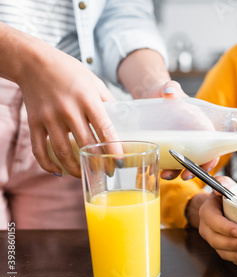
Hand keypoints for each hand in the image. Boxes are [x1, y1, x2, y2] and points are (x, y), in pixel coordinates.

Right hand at [19, 45, 117, 176]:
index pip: (105, 130)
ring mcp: (49, 117)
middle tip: (107, 172)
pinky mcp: (33, 122)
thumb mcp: (94, 82)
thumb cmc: (70, 72)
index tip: (121, 163)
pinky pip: (39, 149)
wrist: (34, 62)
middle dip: (98, 163)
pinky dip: (48, 164)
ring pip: (63, 152)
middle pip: (86, 145)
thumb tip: (124, 119)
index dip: (114, 149)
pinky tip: (59, 172)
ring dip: (75, 168)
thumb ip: (108, 102)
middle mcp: (68, 110)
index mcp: (88, 100)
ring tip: (86, 175)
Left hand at [156, 81, 218, 179]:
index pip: (211, 147)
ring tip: (165, 175)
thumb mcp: (168, 88)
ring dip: (176, 173)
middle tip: (184, 176)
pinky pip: (167, 163)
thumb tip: (170, 91)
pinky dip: (162, 169)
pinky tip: (153, 170)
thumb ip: (171, 88)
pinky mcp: (165, 148)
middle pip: (198, 160)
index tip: (206, 167)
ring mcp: (178, 145)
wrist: (150, 96)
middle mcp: (191, 139)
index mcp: (199, 126)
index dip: (211, 159)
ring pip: (181, 165)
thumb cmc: (164, 91)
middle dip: (193, 170)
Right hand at [195, 176, 236, 265]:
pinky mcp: (222, 249)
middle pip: (216, 240)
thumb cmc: (225, 196)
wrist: (220, 208)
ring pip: (222, 252)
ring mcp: (214, 240)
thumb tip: (221, 188)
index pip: (213, 221)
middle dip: (233, 245)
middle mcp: (208, 228)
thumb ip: (222, 182)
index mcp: (207, 212)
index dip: (225, 227)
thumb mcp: (224, 185)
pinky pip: (229, 258)